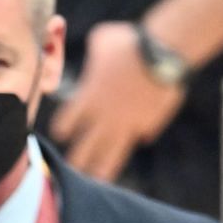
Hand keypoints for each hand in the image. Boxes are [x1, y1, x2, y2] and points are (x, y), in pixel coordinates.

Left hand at [49, 21, 186, 182]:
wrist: (163, 52)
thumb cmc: (128, 41)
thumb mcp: (101, 40)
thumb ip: (93, 55)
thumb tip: (94, 55)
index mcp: (88, 98)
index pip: (65, 123)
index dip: (62, 128)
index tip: (60, 134)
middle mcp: (104, 118)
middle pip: (84, 149)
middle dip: (76, 160)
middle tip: (70, 171)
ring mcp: (127, 125)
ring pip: (111, 155)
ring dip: (102, 169)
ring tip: (97, 182)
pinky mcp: (148, 125)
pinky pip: (141, 135)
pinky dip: (139, 136)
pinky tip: (138, 138)